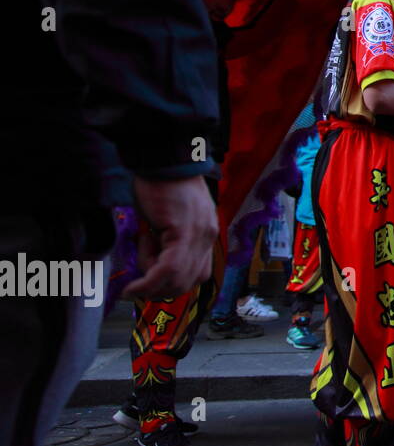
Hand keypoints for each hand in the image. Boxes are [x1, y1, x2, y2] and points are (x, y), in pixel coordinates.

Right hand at [124, 176, 218, 299]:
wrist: (163, 159)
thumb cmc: (161, 184)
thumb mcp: (170, 219)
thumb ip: (170, 241)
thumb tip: (153, 267)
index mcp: (207, 233)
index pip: (198, 274)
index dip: (172, 284)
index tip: (149, 280)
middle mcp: (208, 236)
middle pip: (189, 281)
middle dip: (160, 286)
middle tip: (140, 268)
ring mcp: (200, 235)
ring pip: (178, 279)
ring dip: (152, 279)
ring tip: (141, 247)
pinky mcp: (184, 231)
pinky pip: (169, 269)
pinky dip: (149, 282)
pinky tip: (133, 286)